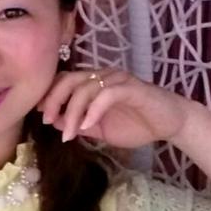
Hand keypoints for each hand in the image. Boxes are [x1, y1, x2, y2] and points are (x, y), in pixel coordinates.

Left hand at [37, 67, 189, 151]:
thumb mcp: (101, 129)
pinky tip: (88, 126)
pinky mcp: (132, 88)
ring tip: (69, 134)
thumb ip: (79, 124)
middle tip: (47, 121)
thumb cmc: (137, 124)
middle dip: (54, 100)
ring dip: (74, 112)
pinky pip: (108, 94)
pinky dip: (94, 109)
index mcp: (94, 83)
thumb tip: (55, 122)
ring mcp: (118, 80)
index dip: (49, 95)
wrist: (170, 124)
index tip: (40, 115)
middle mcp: (104, 76)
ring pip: (86, 88)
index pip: (64, 80)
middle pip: (70, 79)